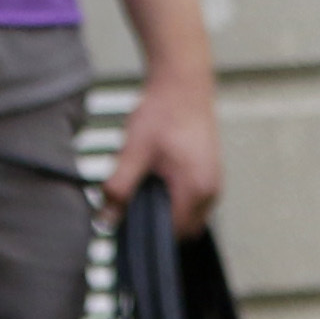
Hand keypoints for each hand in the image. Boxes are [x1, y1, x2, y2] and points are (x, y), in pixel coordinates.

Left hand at [105, 65, 220, 237]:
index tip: (127, 218)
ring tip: (145, 183)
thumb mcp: (133, 152)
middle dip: (158, 222)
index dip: (147, 230)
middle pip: (183, 228)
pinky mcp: (210, 173)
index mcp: (196, 189)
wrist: (183, 86)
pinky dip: (175, 197)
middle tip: (133, 200)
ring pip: (189, 215)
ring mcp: (214, 181)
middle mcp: (212, 190)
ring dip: (167, 209)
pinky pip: (194, 201)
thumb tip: (105, 219)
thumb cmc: (163, 114)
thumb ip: (119, 188)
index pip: (172, 232)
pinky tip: (157, 176)